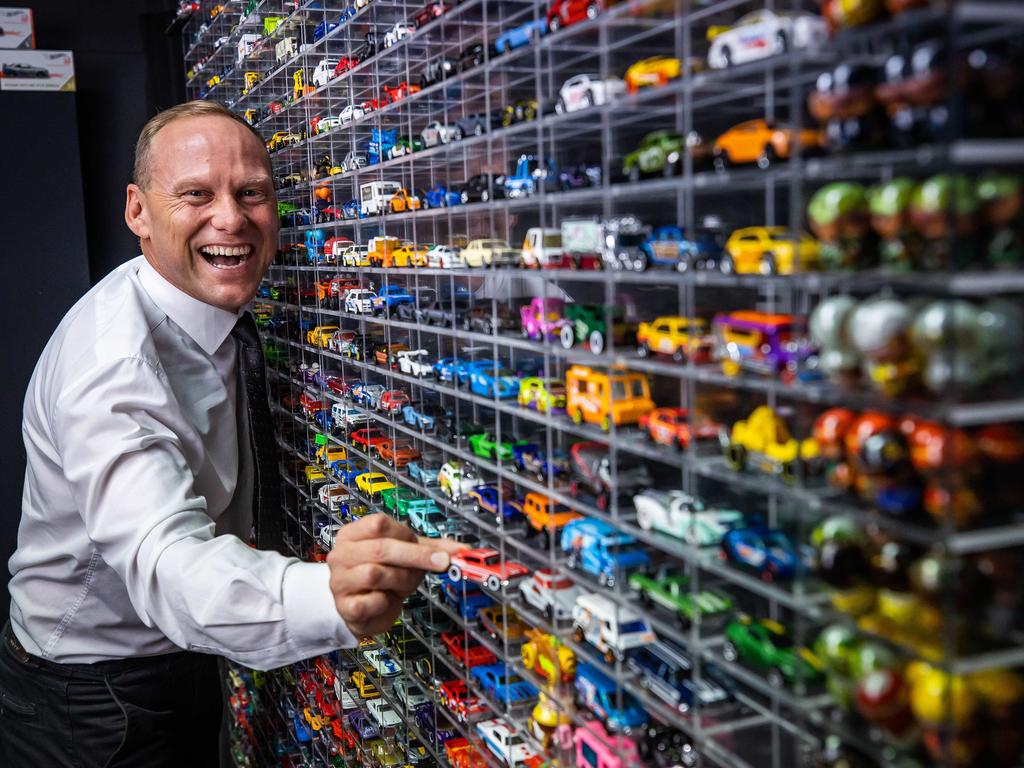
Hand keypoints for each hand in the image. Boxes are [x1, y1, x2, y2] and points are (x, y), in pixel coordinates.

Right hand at [326, 513, 464, 637]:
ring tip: (405, 585)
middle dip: (416, 557)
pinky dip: (385, 603)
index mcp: (354, 534)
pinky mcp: (345, 606)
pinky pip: (369, 602)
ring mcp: (340, 580)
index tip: (432, 548)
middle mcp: (343, 554)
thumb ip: (431, 549)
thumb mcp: (406, 554)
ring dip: (400, 580)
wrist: (360, 607)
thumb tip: (462, 549)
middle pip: (381, 548)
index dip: (408, 535)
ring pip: (375, 574)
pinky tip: (387, 600)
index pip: (379, 523)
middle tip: (440, 563)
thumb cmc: (383, 573)